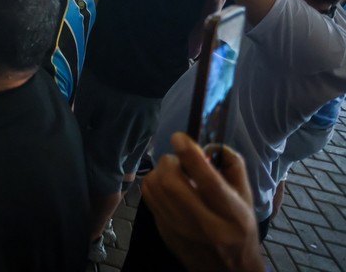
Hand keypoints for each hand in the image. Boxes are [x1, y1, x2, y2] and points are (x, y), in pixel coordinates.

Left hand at [143, 133, 264, 271]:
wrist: (228, 270)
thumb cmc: (240, 229)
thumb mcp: (246, 198)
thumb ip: (233, 167)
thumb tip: (212, 145)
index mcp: (233, 216)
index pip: (208, 182)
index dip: (190, 155)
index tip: (179, 138)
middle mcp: (207, 226)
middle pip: (174, 184)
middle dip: (170, 162)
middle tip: (177, 160)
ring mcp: (182, 232)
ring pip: (155, 190)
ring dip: (159, 172)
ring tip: (172, 172)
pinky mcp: (165, 233)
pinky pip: (149, 200)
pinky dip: (154, 185)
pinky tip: (165, 186)